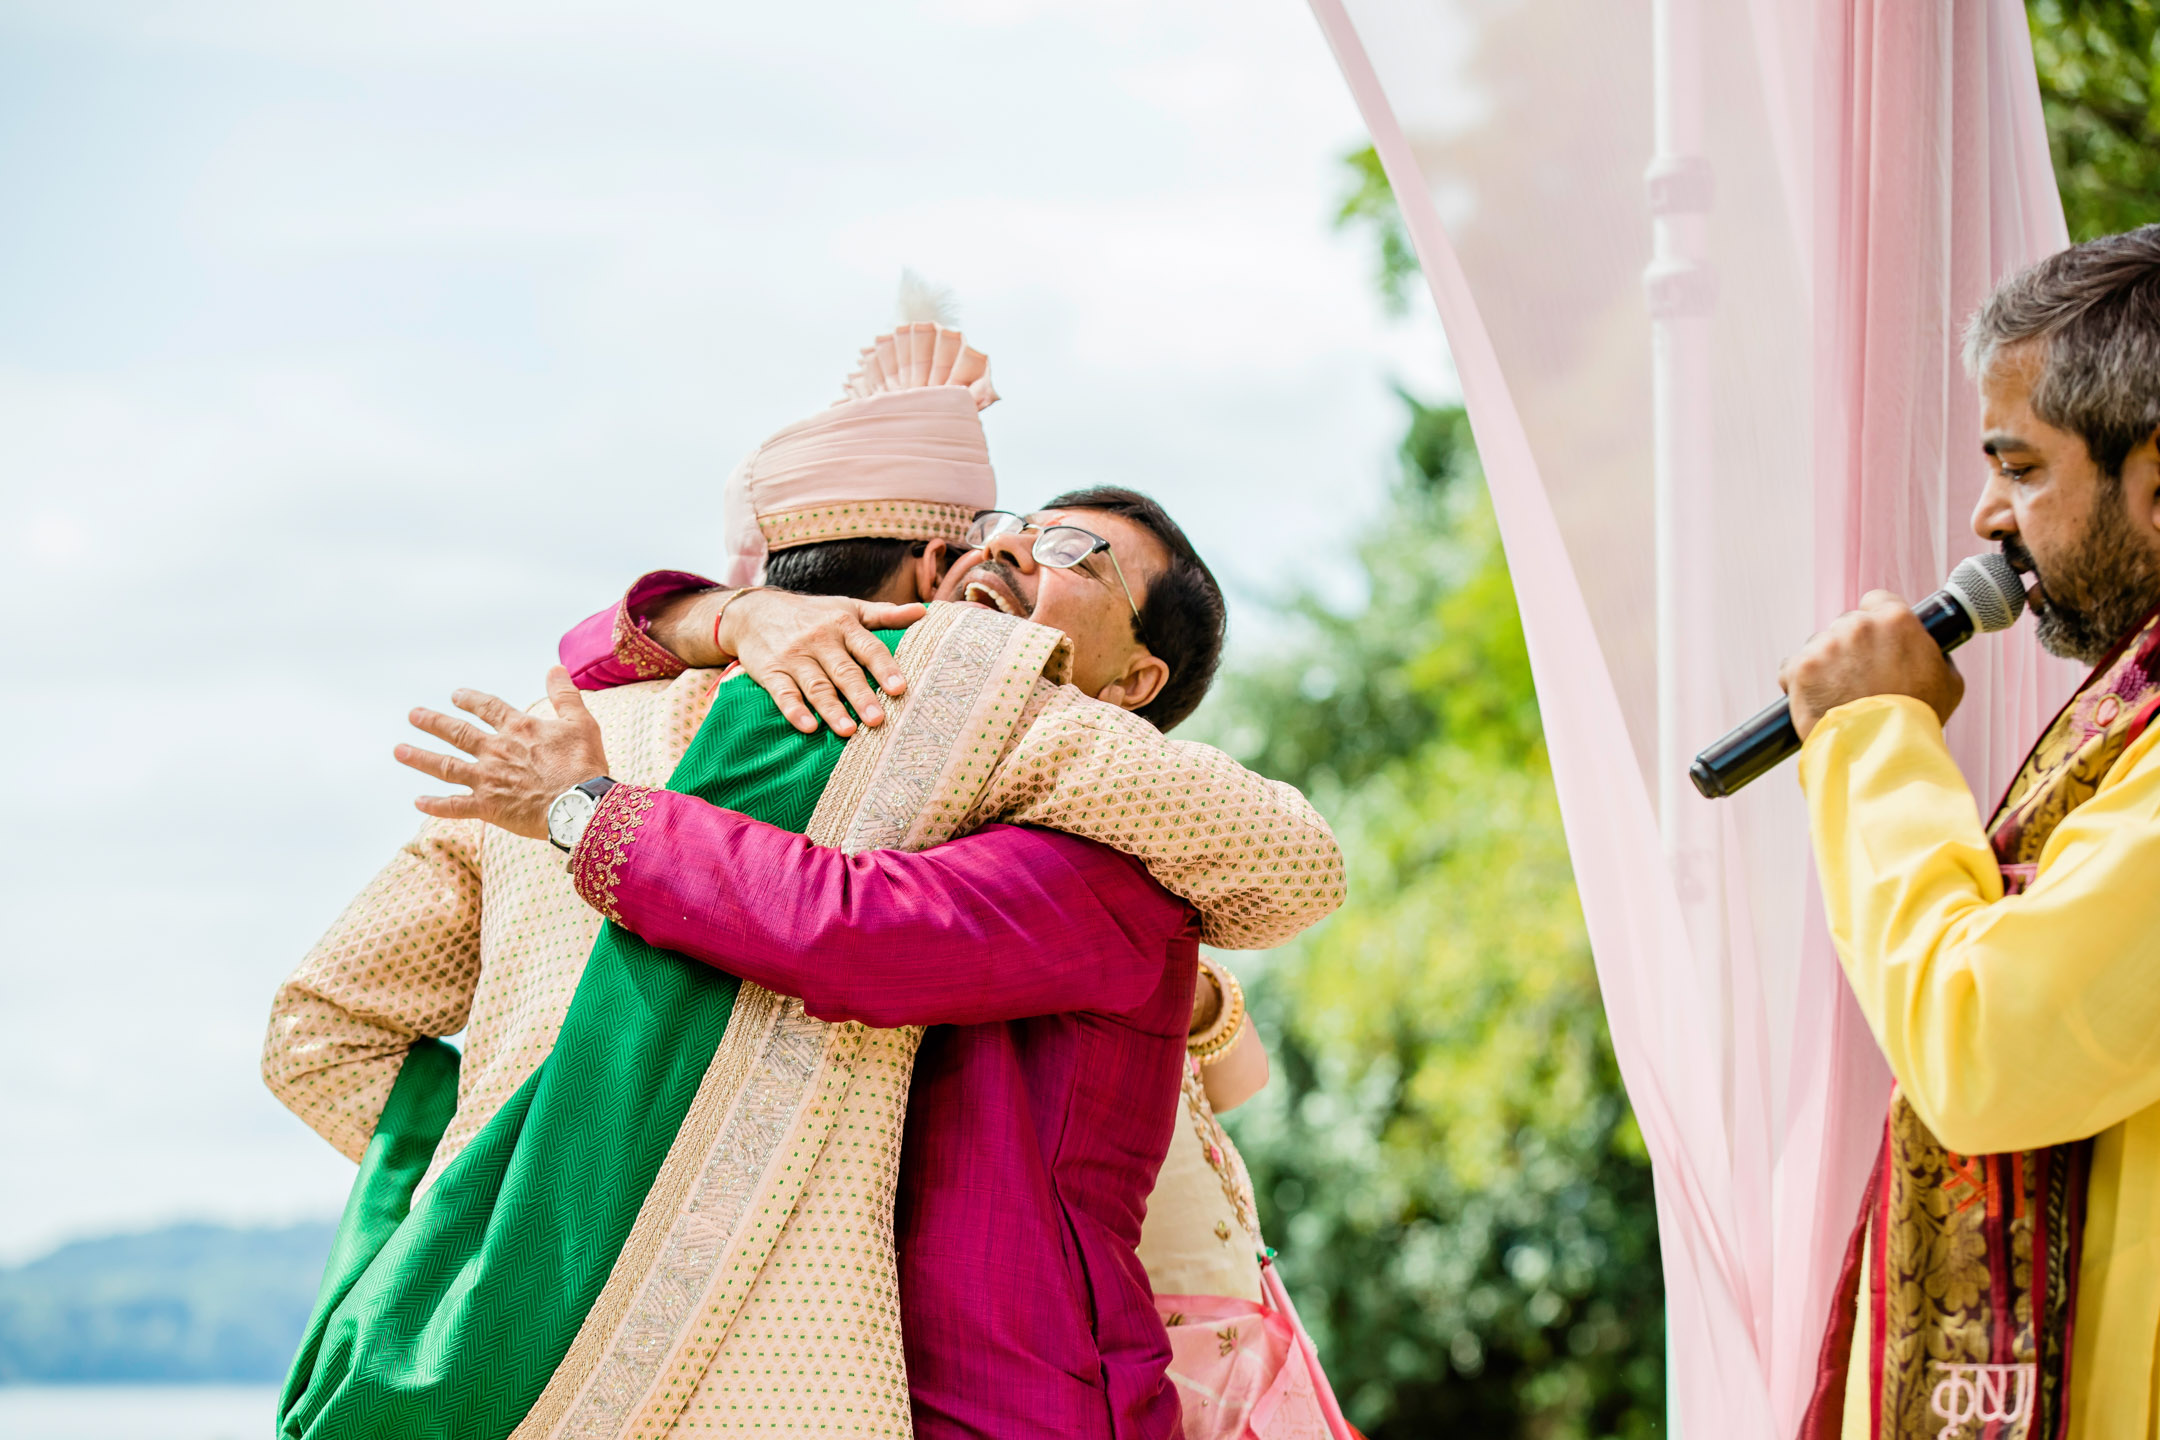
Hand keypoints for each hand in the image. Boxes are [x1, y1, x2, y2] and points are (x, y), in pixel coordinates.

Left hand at [395, 666, 610, 838]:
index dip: (470, 700)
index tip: (455, 695)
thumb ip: (564, 695)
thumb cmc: (583, 764)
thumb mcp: (580, 722)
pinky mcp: (487, 807)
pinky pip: (454, 806)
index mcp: (517, 729)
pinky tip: (417, 801)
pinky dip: (435, 805)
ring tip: (399, 750)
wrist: (578, 805)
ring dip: (421, 757)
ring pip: (446, 766)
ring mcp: (487, 779)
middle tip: (413, 715)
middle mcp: (495, 750)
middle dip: (433, 722)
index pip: (487, 708)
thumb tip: (555, 668)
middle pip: (457, 732)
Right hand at [711, 589, 923, 735]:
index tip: (899, 688)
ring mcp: (793, 656)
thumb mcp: (847, 608)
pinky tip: (809, 727)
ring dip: (832, 708)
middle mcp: (819, 639)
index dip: (884, 668)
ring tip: (849, 730)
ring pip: (816, 685)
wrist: (754, 612)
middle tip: (878, 720)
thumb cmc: (812, 614)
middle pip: (844, 670)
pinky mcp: (771, 672)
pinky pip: (783, 693)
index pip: (868, 647)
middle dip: (861, 695)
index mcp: (843, 624)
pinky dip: (794, 710)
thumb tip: (923, 613)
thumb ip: (884, 614)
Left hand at [1778, 590, 1964, 739]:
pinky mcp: (1801, 668)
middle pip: (1845, 624)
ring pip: (1818, 646)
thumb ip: (1930, 653)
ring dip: (1824, 664)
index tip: (1875, 640)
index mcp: (1896, 619)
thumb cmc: (1919, 718)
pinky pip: (1792, 668)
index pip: (1875, 601)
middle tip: (1859, 676)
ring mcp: (1826, 645)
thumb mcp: (1947, 678)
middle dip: (1850, 646)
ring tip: (1838, 694)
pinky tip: (1814, 699)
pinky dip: (1799, 682)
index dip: (1875, 622)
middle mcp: (1858, 625)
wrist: (1884, 750)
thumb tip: (1923, 648)